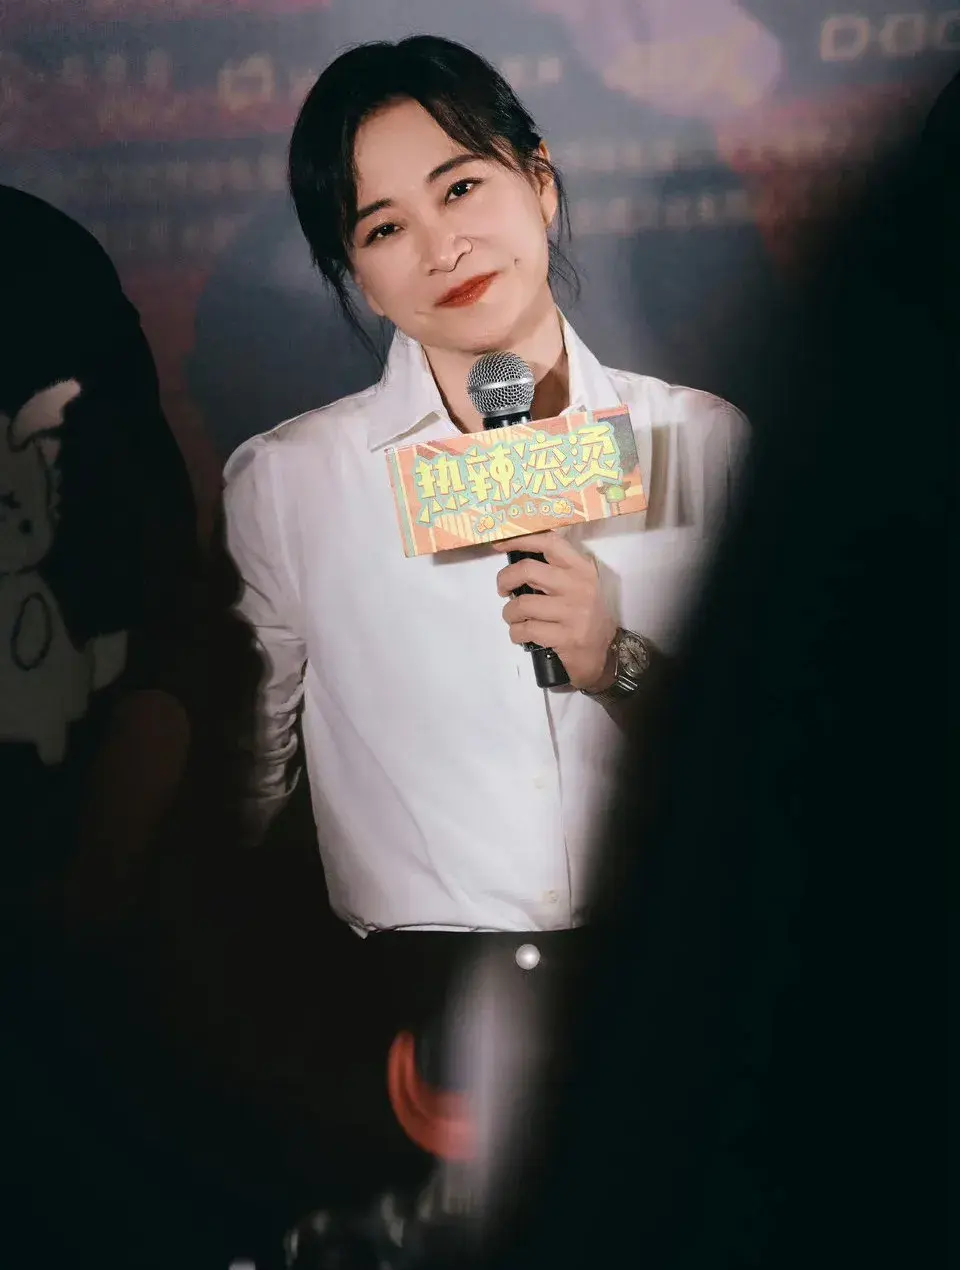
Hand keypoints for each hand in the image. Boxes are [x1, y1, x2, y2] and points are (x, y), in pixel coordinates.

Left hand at [493, 533, 617, 690]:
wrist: (605, 653)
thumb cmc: (584, 615)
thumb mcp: (578, 585)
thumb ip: (554, 569)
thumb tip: (516, 556)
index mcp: (581, 568)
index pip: (549, 543)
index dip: (521, 539)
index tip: (500, 544)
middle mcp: (580, 586)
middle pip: (528, 570)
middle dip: (505, 579)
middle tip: (502, 589)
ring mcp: (574, 613)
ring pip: (522, 604)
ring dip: (509, 613)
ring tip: (514, 618)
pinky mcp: (567, 637)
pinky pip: (526, 630)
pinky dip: (516, 633)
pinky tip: (521, 635)